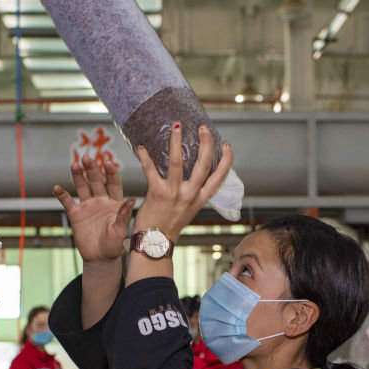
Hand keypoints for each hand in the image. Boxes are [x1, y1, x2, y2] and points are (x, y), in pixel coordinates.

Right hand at [53, 156, 134, 263]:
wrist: (100, 258)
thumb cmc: (114, 245)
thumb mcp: (121, 230)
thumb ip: (124, 215)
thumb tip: (132, 200)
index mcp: (115, 202)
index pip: (114, 184)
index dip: (111, 174)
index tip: (109, 164)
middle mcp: (101, 201)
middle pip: (96, 181)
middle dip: (92, 169)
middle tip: (87, 158)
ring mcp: (88, 206)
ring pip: (82, 187)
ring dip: (78, 176)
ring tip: (74, 165)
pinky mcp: (76, 214)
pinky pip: (67, 202)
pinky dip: (62, 195)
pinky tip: (57, 187)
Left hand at [132, 124, 232, 240]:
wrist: (155, 241)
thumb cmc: (170, 224)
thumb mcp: (189, 209)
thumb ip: (193, 193)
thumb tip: (195, 176)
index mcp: (200, 199)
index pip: (219, 178)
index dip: (226, 161)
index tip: (228, 145)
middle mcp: (190, 195)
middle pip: (203, 166)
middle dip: (206, 144)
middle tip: (203, 128)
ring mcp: (174, 193)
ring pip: (178, 163)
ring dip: (176, 142)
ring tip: (176, 126)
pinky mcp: (157, 193)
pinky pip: (151, 170)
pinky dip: (145, 157)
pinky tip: (141, 146)